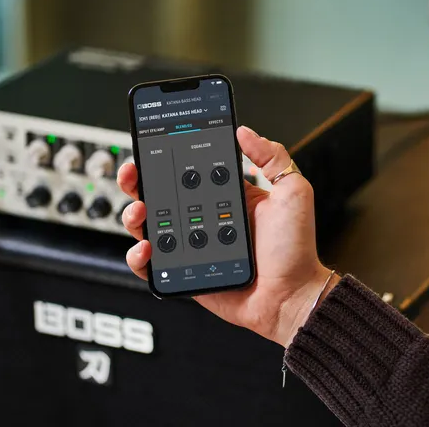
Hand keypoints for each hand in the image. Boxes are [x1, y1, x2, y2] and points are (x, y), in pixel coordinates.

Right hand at [117, 126, 338, 346]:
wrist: (292, 295)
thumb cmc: (296, 249)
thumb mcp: (293, 192)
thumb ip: (273, 158)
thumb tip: (245, 132)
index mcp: (226, 196)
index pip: (187, 170)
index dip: (166, 158)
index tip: (151, 147)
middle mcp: (205, 218)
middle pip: (160, 194)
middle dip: (138, 181)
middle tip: (133, 175)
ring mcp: (192, 245)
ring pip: (149, 226)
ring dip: (134, 215)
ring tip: (140, 212)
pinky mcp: (184, 272)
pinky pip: (152, 265)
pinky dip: (139, 256)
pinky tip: (146, 248)